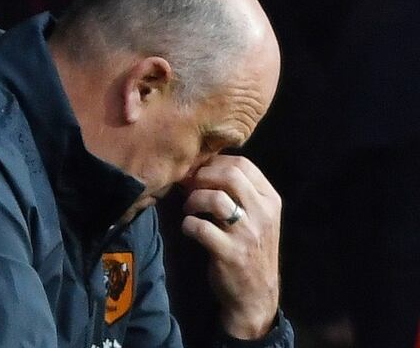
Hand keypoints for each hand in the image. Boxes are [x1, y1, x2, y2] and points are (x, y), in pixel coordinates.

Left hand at [181, 155, 281, 339]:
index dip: (214, 163)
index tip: (200, 174)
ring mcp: (247, 234)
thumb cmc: (250, 249)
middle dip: (201, 177)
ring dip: (193, 200)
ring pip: (215, 198)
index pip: (243, 164)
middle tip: (190, 189)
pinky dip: (188, 224)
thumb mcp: (257, 217)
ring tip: (189, 210)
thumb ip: (238, 192)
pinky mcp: (230, 252)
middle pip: (229, 175)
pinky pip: (200, 227)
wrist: (256, 294)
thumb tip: (201, 166)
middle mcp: (263, 214)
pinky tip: (189, 229)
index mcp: (271, 200)